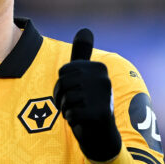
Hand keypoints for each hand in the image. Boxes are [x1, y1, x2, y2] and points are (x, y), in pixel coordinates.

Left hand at [53, 28, 121, 161]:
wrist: (101, 134)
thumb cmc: (89, 103)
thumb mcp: (85, 76)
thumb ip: (82, 53)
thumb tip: (85, 29)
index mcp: (98, 67)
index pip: (63, 72)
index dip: (62, 85)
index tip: (74, 92)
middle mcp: (103, 78)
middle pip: (62, 84)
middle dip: (61, 98)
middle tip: (74, 105)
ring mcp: (102, 96)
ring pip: (65, 99)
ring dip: (67, 110)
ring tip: (79, 113)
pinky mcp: (99, 113)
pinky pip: (70, 114)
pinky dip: (72, 120)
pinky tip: (83, 122)